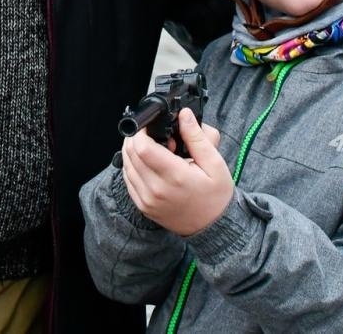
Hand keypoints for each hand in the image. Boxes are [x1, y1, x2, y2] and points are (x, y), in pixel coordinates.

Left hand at [121, 109, 231, 236]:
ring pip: (126, 166)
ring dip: (132, 152)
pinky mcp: (143, 206)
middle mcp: (156, 189)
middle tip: (153, 136)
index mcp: (175, 176)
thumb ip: (197, 137)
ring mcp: (147, 200)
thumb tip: (184, 115)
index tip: (150, 125)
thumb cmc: (216, 196)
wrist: (213, 227)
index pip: (142, 147)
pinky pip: (128, 181)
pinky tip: (147, 164)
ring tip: (151, 149)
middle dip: (136, 138)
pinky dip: (132, 167)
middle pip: (130, 154)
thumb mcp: (214, 163)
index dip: (142, 131)